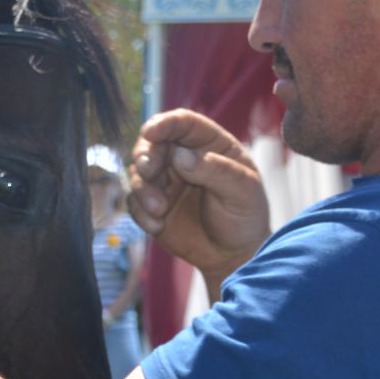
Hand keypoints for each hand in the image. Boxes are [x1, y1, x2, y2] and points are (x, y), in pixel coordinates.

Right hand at [128, 109, 268, 283]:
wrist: (234, 255)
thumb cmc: (245, 216)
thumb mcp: (242, 191)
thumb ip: (215, 170)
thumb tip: (179, 155)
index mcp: (209, 144)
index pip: (183, 123)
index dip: (165, 123)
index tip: (150, 132)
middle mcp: (183, 157)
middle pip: (153, 144)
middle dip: (146, 155)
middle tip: (149, 172)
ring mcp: (166, 181)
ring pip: (138, 172)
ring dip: (142, 188)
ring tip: (159, 210)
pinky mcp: (152, 206)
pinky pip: (134, 202)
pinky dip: (140, 212)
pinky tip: (157, 226)